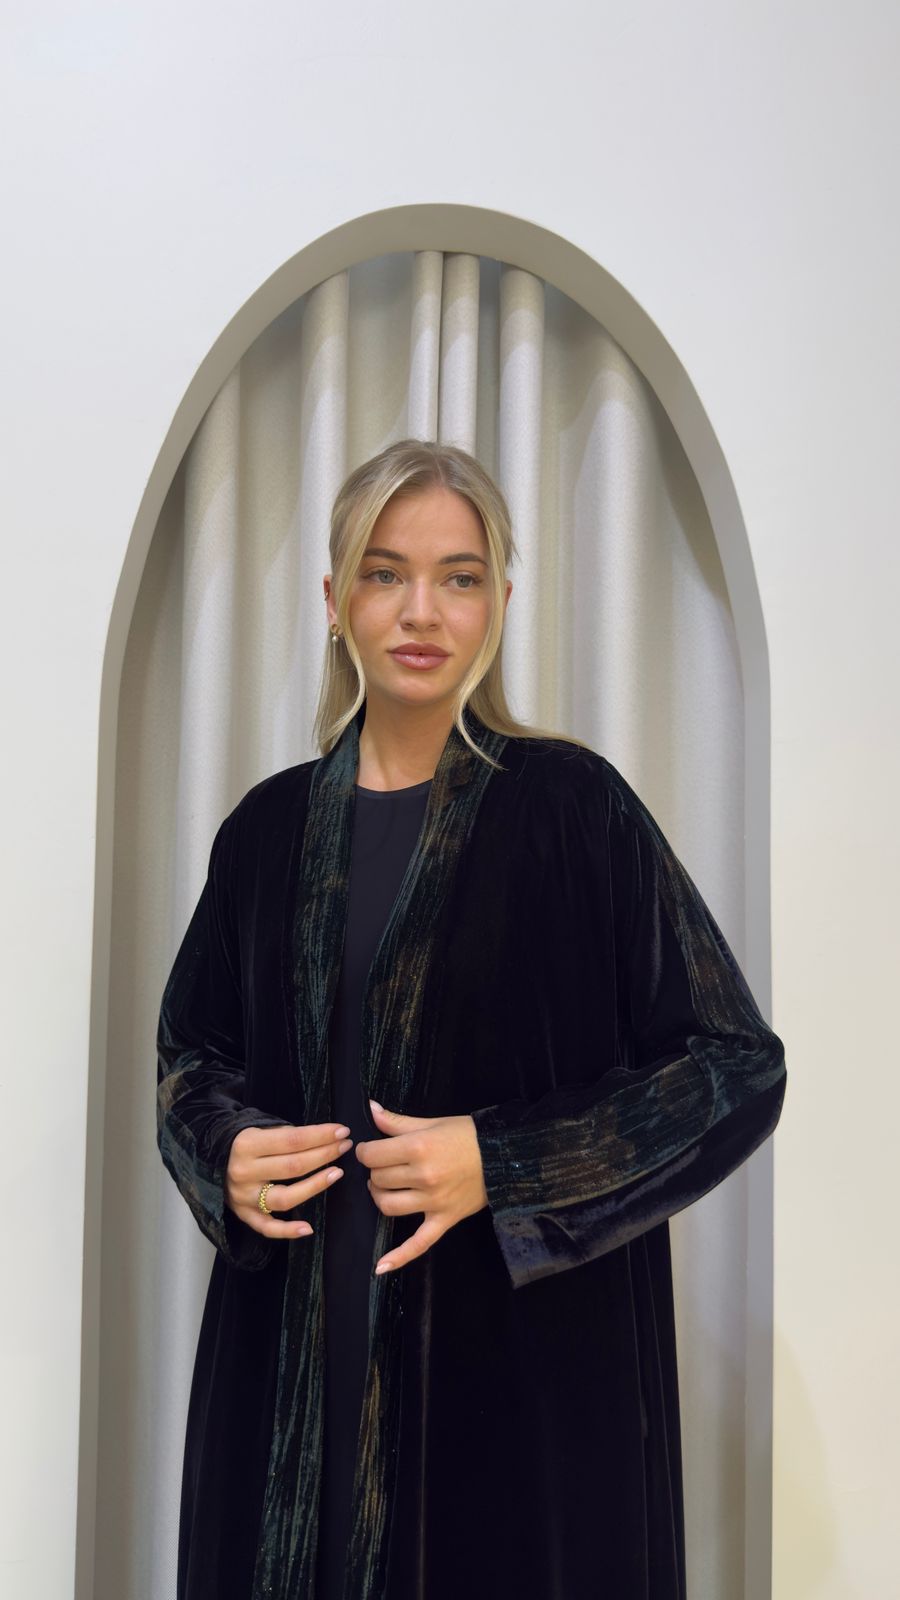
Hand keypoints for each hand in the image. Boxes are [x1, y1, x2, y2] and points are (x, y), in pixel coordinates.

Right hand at [225, 1121, 354, 1238]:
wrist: (206, 1159)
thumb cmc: (242, 1142)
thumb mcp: (257, 1129)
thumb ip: (284, 1135)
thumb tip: (322, 1137)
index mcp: (246, 1144)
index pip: (292, 1140)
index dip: (320, 1136)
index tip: (342, 1131)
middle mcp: (244, 1172)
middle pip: (293, 1166)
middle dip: (324, 1155)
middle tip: (345, 1147)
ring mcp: (244, 1197)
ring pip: (285, 1197)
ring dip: (315, 1186)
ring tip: (337, 1173)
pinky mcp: (244, 1215)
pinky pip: (267, 1227)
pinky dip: (288, 1230)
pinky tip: (308, 1228)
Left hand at [356, 1099, 488, 1274]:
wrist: (505, 1155)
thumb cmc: (468, 1135)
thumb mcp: (433, 1122)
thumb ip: (398, 1121)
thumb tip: (370, 1109)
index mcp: (418, 1148)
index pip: (372, 1155)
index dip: (366, 1151)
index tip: (371, 1149)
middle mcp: (423, 1177)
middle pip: (378, 1179)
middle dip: (376, 1170)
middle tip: (385, 1163)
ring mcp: (433, 1202)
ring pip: (387, 1206)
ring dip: (380, 1196)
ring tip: (385, 1187)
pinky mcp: (444, 1220)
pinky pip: (418, 1243)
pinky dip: (399, 1257)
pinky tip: (380, 1267)